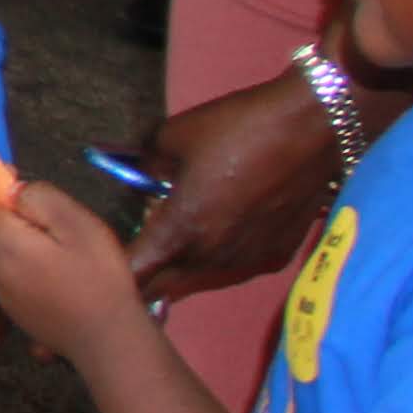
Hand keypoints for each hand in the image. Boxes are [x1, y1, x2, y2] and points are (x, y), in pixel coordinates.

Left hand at [0, 177, 155, 356]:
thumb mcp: (77, 222)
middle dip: (0, 210)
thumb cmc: (98, 276)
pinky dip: (18, 261)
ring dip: (10, 237)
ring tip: (55, 243)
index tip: (13, 178)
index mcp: (2, 242)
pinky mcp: (12, 308)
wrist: (107, 341)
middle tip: (42, 213)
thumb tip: (11, 188)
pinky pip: (5, 272)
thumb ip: (38, 197)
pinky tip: (54, 270)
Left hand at [127, 71, 356, 305]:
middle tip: (131, 257)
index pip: (135, 273)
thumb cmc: (235, 127)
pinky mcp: (276, 256)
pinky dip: (219, 258)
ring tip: (170, 246)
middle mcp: (213, 257)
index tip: (100, 260)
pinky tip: (217, 236)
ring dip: (182, 268)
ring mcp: (248, 261)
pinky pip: (235, 267)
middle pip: (165, 284)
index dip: (112, 271)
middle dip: (144, 277)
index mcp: (181, 231)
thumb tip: (133, 174)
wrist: (311, 128)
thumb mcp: (171, 138)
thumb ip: (145, 165)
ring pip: (201, 279)